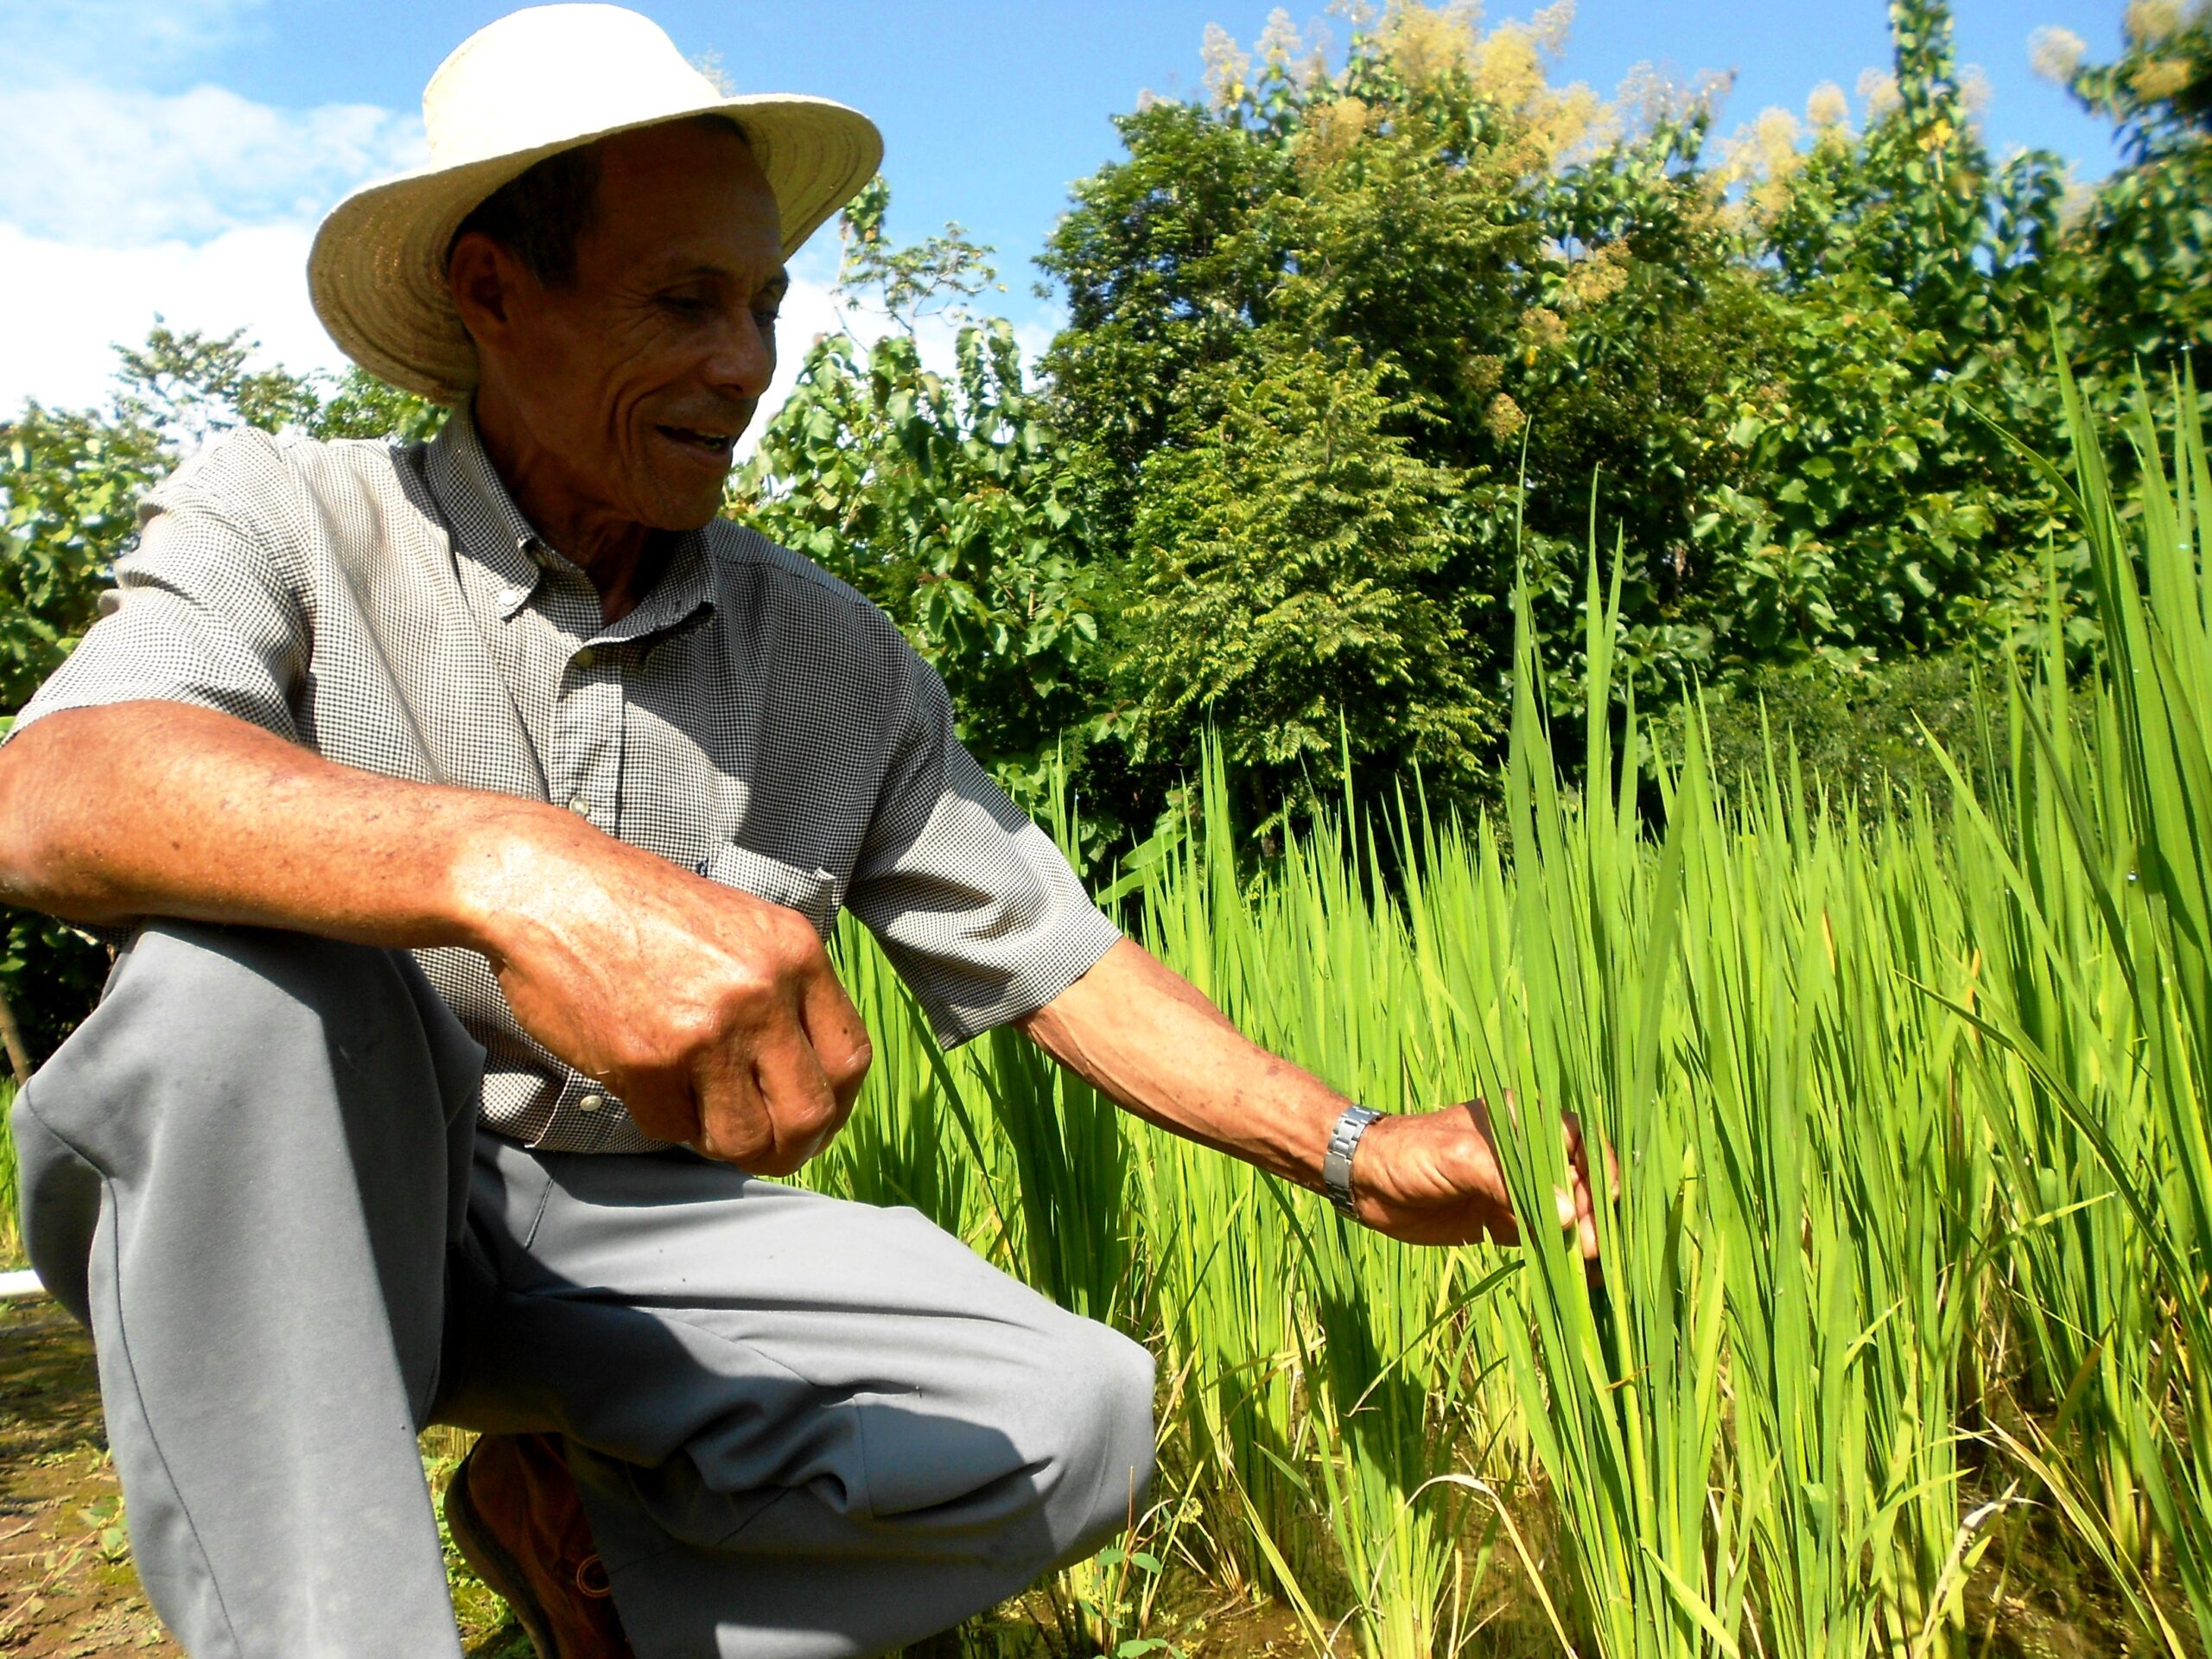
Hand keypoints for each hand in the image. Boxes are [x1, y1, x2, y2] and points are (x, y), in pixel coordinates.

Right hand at [466, 820, 871, 1173]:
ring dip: (726, 1144)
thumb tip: (807, 1074)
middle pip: (810, 1113)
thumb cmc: (640, 908)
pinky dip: (666, 1120)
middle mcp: (761, 993)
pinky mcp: (647, 1061)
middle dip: (792, 1148)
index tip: (816, 1120)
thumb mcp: (741, 927)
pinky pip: (674, 1128)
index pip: (850, 1059)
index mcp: (795, 953)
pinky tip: (652, 1086)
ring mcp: (706, 1030)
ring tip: (704, 1119)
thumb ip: (782, 990)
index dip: (838, 1105)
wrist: (551, 885)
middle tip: (767, 1150)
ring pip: (745, 1137)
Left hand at [1351, 1094, 1607, 1261]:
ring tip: (1595, 1273)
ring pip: (1563, 1213)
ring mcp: (1514, 1188)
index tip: (1602, 1203)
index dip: (1596, 1171)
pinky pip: (1540, 1237)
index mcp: (1519, 1122)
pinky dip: (1556, 1255)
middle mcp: (1524, 1153)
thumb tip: (1568, 1213)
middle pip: (1576, 1182)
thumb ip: (1509, 1183)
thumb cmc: (1409, 1154)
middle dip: (1591, 1215)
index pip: (1576, 1142)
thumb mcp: (1458, 1159)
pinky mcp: (1503, 1219)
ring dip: (1579, 1240)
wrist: (1364, 1182)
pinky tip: (1574, 1278)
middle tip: (1593, 1249)